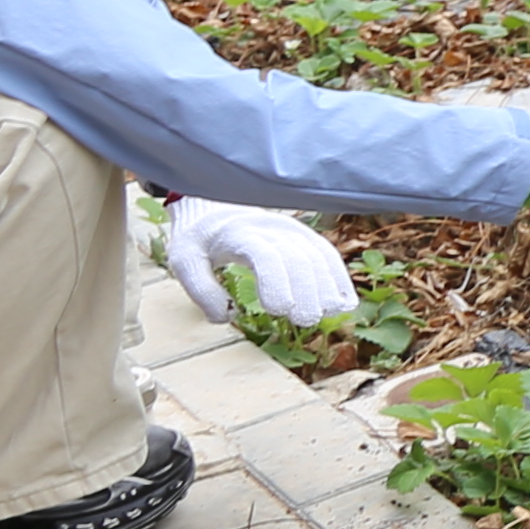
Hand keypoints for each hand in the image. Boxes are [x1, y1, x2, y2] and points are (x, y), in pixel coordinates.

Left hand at [162, 199, 356, 327]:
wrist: (214, 208)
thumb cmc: (198, 239)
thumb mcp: (184, 262)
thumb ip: (201, 290)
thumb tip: (225, 317)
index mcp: (238, 234)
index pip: (265, 255)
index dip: (276, 282)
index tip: (278, 311)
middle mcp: (271, 228)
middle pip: (298, 257)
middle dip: (306, 290)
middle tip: (306, 320)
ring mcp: (292, 230)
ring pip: (317, 255)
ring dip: (327, 285)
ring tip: (328, 313)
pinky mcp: (304, 236)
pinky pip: (327, 254)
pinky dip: (338, 277)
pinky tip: (345, 301)